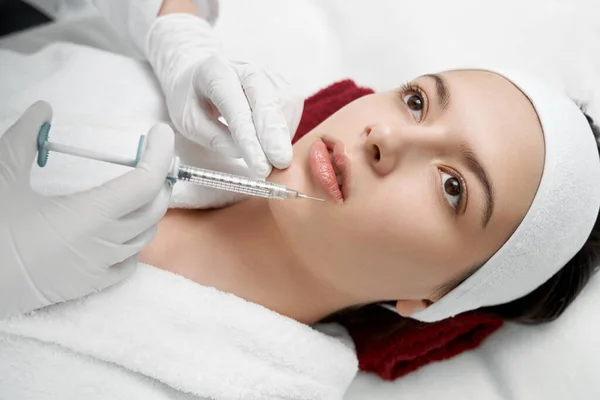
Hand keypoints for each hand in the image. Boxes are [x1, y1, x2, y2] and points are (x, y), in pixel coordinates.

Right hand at [0, 101, 174, 318]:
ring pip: (146, 236)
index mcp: (89, 215)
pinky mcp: (90, 286)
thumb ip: (25, 139)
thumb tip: (42, 110)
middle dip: (159, 179)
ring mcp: (100, 268)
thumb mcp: (1, 177)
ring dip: (149, 209)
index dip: (160, 155)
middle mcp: (104, 243)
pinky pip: (129, 264)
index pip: (144, 183)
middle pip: (153, 208)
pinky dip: (135, 242)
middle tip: (150, 157)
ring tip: (138, 188)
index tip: (161, 133)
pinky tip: (123, 231)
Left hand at [146, 13, 303, 177]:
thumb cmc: (193, 98)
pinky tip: (273, 143)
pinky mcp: (285, 81)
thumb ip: (214, 138)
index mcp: (216, 72)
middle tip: (281, 163)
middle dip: (275, 136)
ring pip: (284, 107)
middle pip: (267, 102)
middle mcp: (246, 66)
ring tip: (270, 159)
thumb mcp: (188, 121)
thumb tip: (244, 154)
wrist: (202, 71)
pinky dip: (285, 132)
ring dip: (281, 137)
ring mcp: (269, 71)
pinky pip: (291, 110)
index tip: (260, 167)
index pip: (236, 109)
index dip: (250, 140)